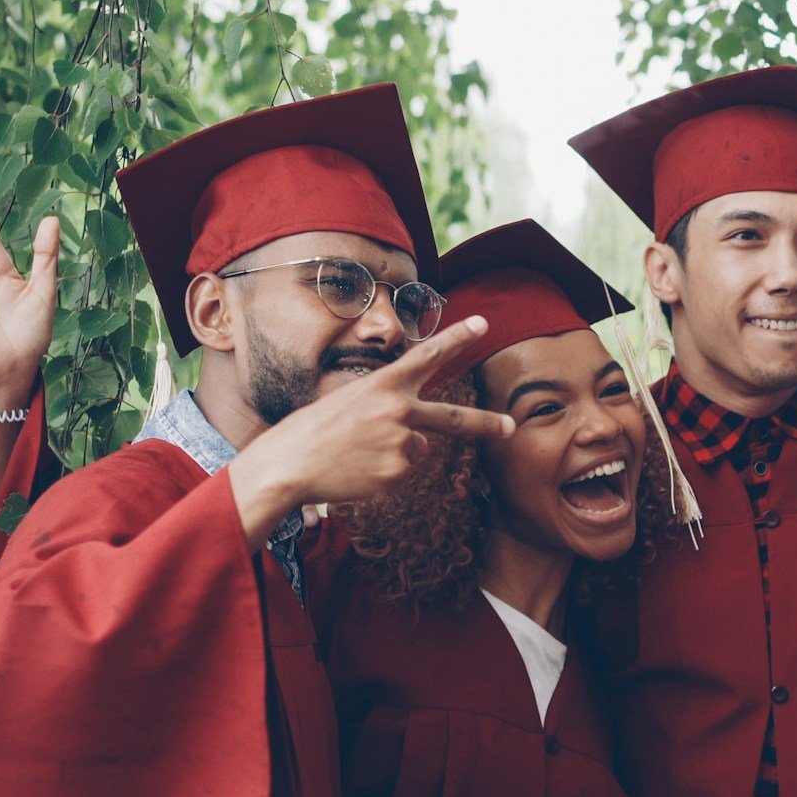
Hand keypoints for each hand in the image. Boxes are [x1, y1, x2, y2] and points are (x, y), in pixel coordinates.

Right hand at [226, 316, 515, 544]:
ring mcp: (401, 443)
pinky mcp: (397, 474)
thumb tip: (422, 441)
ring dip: (392, 453)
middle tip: (510, 426)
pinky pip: (401, 472)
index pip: (428, 355)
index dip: (457, 338)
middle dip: (486, 424)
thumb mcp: (348, 402)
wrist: (286, 466)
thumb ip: (389, 409)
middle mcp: (398, 410)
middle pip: (453, 418)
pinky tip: (356, 469)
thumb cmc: (311, 432)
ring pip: (415, 450)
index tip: (483, 323)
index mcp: (383, 384)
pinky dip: (383, 474)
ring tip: (355, 453)